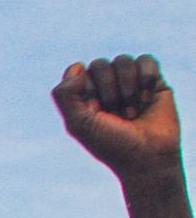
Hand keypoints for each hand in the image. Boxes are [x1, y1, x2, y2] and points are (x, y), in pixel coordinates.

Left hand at [54, 54, 181, 180]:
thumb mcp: (79, 124)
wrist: (148, 157)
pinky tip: (147, 99)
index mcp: (83, 96)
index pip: (78, 71)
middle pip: (100, 65)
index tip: (95, 112)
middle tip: (117, 115)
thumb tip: (77, 66)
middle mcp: (104, 86)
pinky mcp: (153, 80)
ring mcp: (129, 81)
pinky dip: (146, 78)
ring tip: (132, 112)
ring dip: (127, 88)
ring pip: (123, 60)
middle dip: (108, 91)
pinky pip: (146, 60)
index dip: (87, 91)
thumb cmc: (111, 145)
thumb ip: (65, 96)